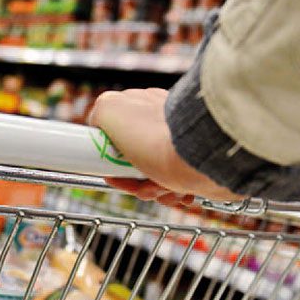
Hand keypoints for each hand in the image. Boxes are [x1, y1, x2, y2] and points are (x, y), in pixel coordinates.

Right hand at [87, 88, 242, 205]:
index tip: (111, 173)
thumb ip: (98, 113)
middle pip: (135, 159)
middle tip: (139, 186)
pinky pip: (177, 184)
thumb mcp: (110, 109)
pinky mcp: (198, 163)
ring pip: (154, 174)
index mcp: (143, 106)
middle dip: (133, 179)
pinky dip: (173, 192)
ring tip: (161, 189)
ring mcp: (181, 145)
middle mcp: (163, 123)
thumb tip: (98, 125)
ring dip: (153, 190)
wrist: (201, 159)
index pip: (118, 134)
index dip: (111, 158)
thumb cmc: (155, 137)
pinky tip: (177, 193)